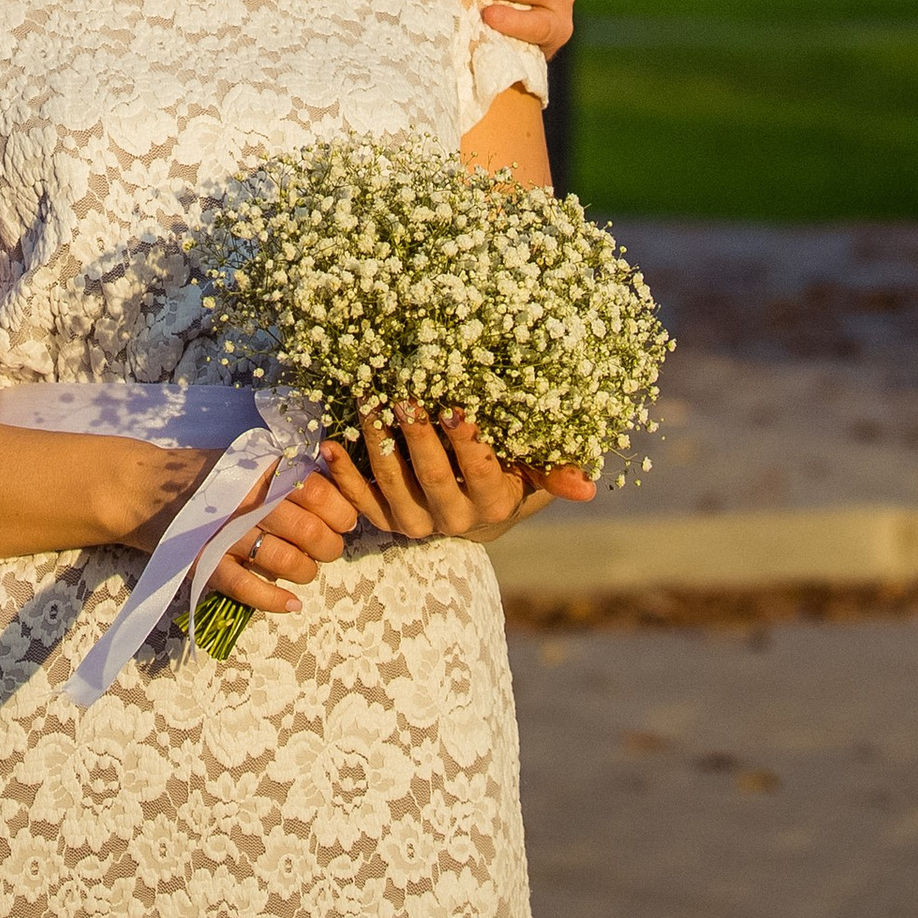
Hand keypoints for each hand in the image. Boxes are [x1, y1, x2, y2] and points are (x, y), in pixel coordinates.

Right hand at [200, 458, 362, 619]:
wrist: (153, 488)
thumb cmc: (215, 475)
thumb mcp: (256, 461)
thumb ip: (294, 473)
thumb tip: (341, 493)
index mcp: (263, 472)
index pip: (318, 493)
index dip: (340, 512)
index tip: (343, 520)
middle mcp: (247, 502)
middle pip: (308, 532)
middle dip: (329, 546)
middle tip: (326, 546)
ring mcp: (226, 535)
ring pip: (285, 563)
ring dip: (306, 572)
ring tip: (305, 568)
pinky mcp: (207, 565)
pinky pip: (248, 589)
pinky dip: (275, 601)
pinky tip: (291, 603)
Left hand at [319, 404, 598, 545]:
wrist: (471, 511)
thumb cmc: (509, 472)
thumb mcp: (533, 471)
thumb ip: (555, 473)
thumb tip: (590, 487)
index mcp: (492, 505)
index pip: (481, 474)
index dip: (468, 445)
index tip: (457, 408)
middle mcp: (451, 520)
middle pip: (432, 478)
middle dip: (418, 436)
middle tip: (404, 394)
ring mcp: (413, 523)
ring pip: (391, 486)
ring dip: (376, 444)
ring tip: (366, 401)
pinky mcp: (381, 520)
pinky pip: (358, 500)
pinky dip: (342, 474)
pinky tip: (328, 444)